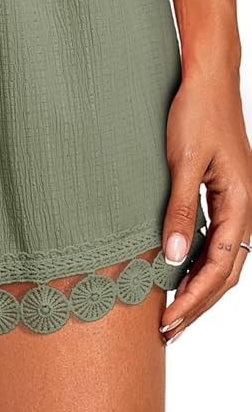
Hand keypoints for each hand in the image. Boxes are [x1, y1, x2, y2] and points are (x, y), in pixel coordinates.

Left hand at [160, 67, 251, 341]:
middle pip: (226, 271)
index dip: (193, 297)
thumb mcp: (183, 161)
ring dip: (199, 288)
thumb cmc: (196, 114)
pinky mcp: (225, 194)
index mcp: (241, 203)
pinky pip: (218, 240)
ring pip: (224, 259)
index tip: (168, 319)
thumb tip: (172, 257)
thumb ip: (179, 209)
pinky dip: (200, 263)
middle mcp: (246, 208)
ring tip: (173, 313)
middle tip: (168, 331)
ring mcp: (238, 203)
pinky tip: (180, 274)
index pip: (219, 266)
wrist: (209, 80)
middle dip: (198, 304)